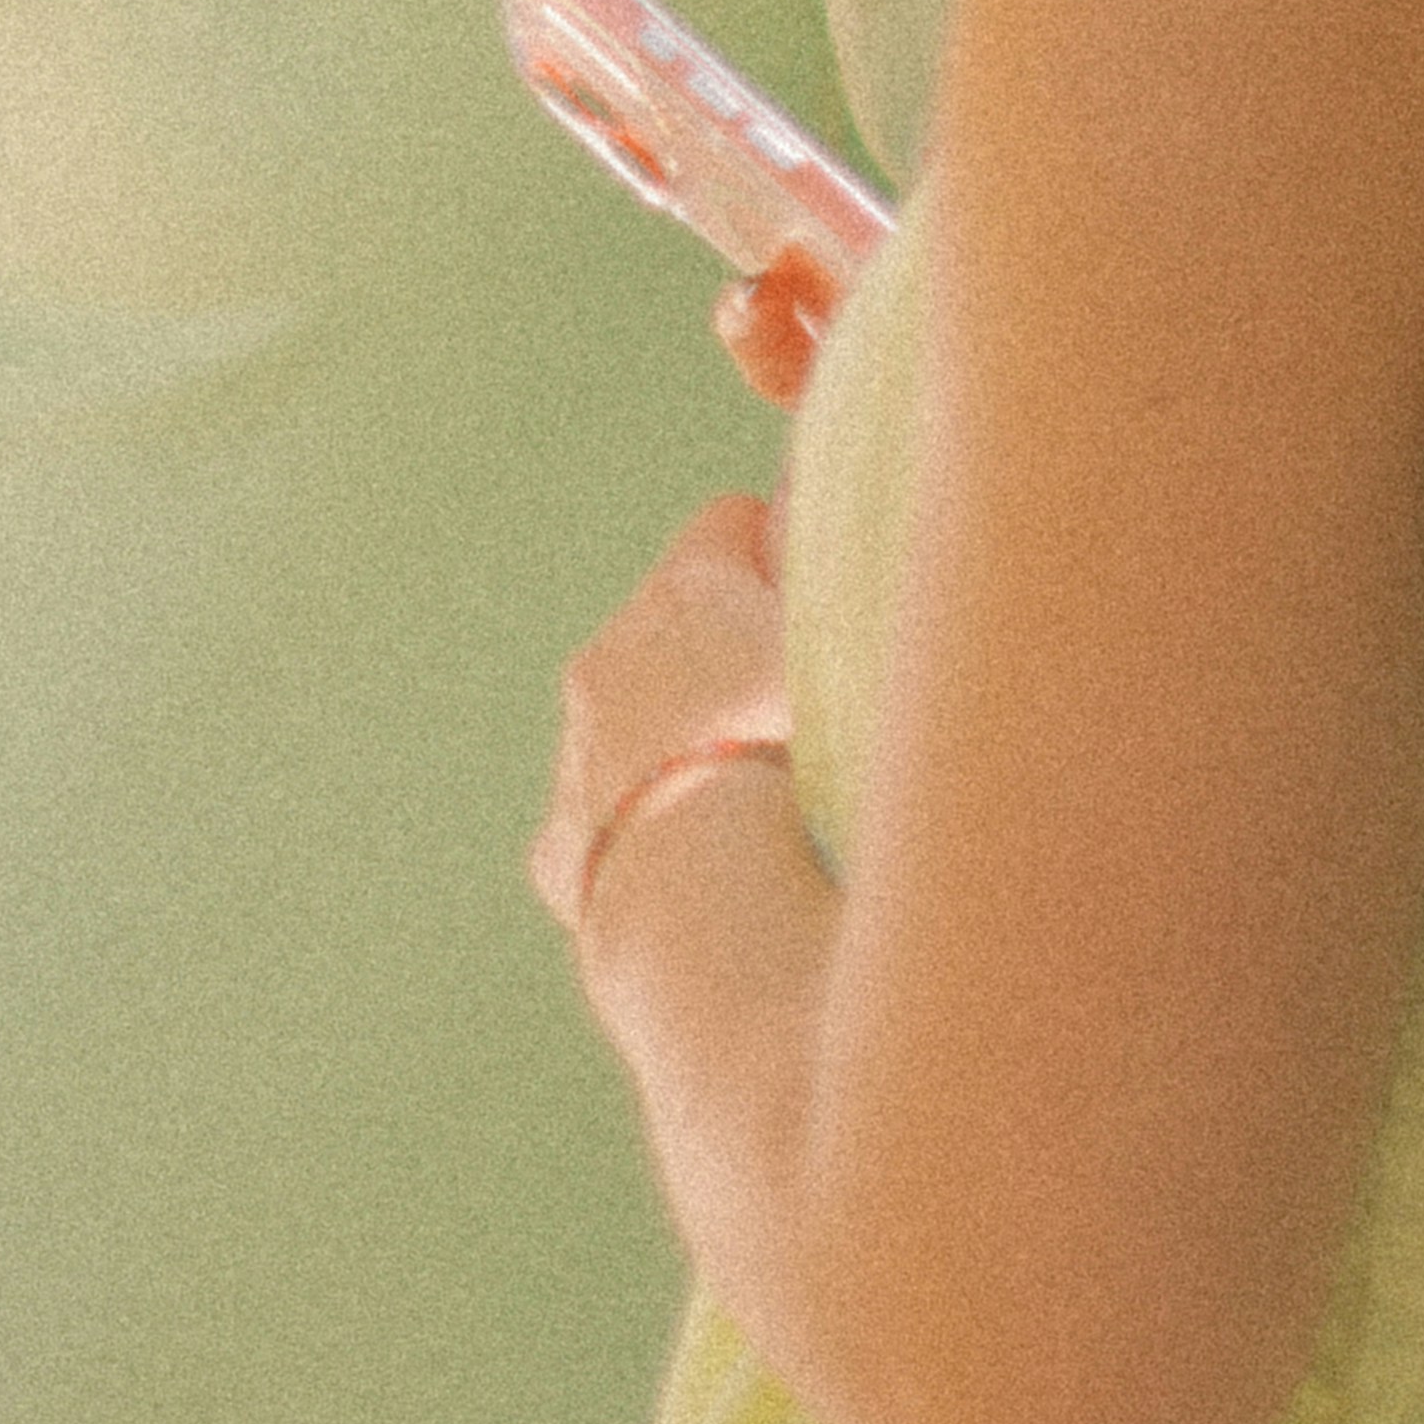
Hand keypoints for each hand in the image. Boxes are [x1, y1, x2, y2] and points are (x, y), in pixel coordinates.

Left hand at [530, 488, 797, 938]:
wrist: (715, 924)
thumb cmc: (816, 774)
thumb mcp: (863, 652)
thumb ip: (839, 572)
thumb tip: (814, 500)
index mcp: (689, 597)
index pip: (728, 524)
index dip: (779, 555)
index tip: (819, 598)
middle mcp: (610, 658)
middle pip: (670, 625)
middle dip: (726, 655)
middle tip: (802, 719)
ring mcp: (573, 758)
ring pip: (627, 723)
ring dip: (683, 748)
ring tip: (760, 811)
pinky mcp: (560, 853)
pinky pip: (603, 826)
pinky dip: (649, 839)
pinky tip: (705, 881)